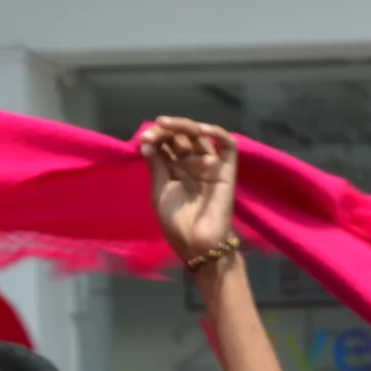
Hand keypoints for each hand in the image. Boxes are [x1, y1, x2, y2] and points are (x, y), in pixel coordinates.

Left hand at [140, 116, 238, 263]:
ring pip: (200, 135)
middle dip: (164, 131)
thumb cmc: (176, 224)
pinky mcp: (227, 170)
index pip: (166, 143)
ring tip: (165, 125)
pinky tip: (200, 130)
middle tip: (151, 133)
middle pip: (181, 136)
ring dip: (182, 125)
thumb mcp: (159, 191)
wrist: (197, 245)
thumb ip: (156, 166)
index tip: (143, 139)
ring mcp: (210, 165)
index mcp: (175, 170)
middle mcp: (192, 164)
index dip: (155, 136)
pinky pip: (228, 146)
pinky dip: (216, 132)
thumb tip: (148, 141)